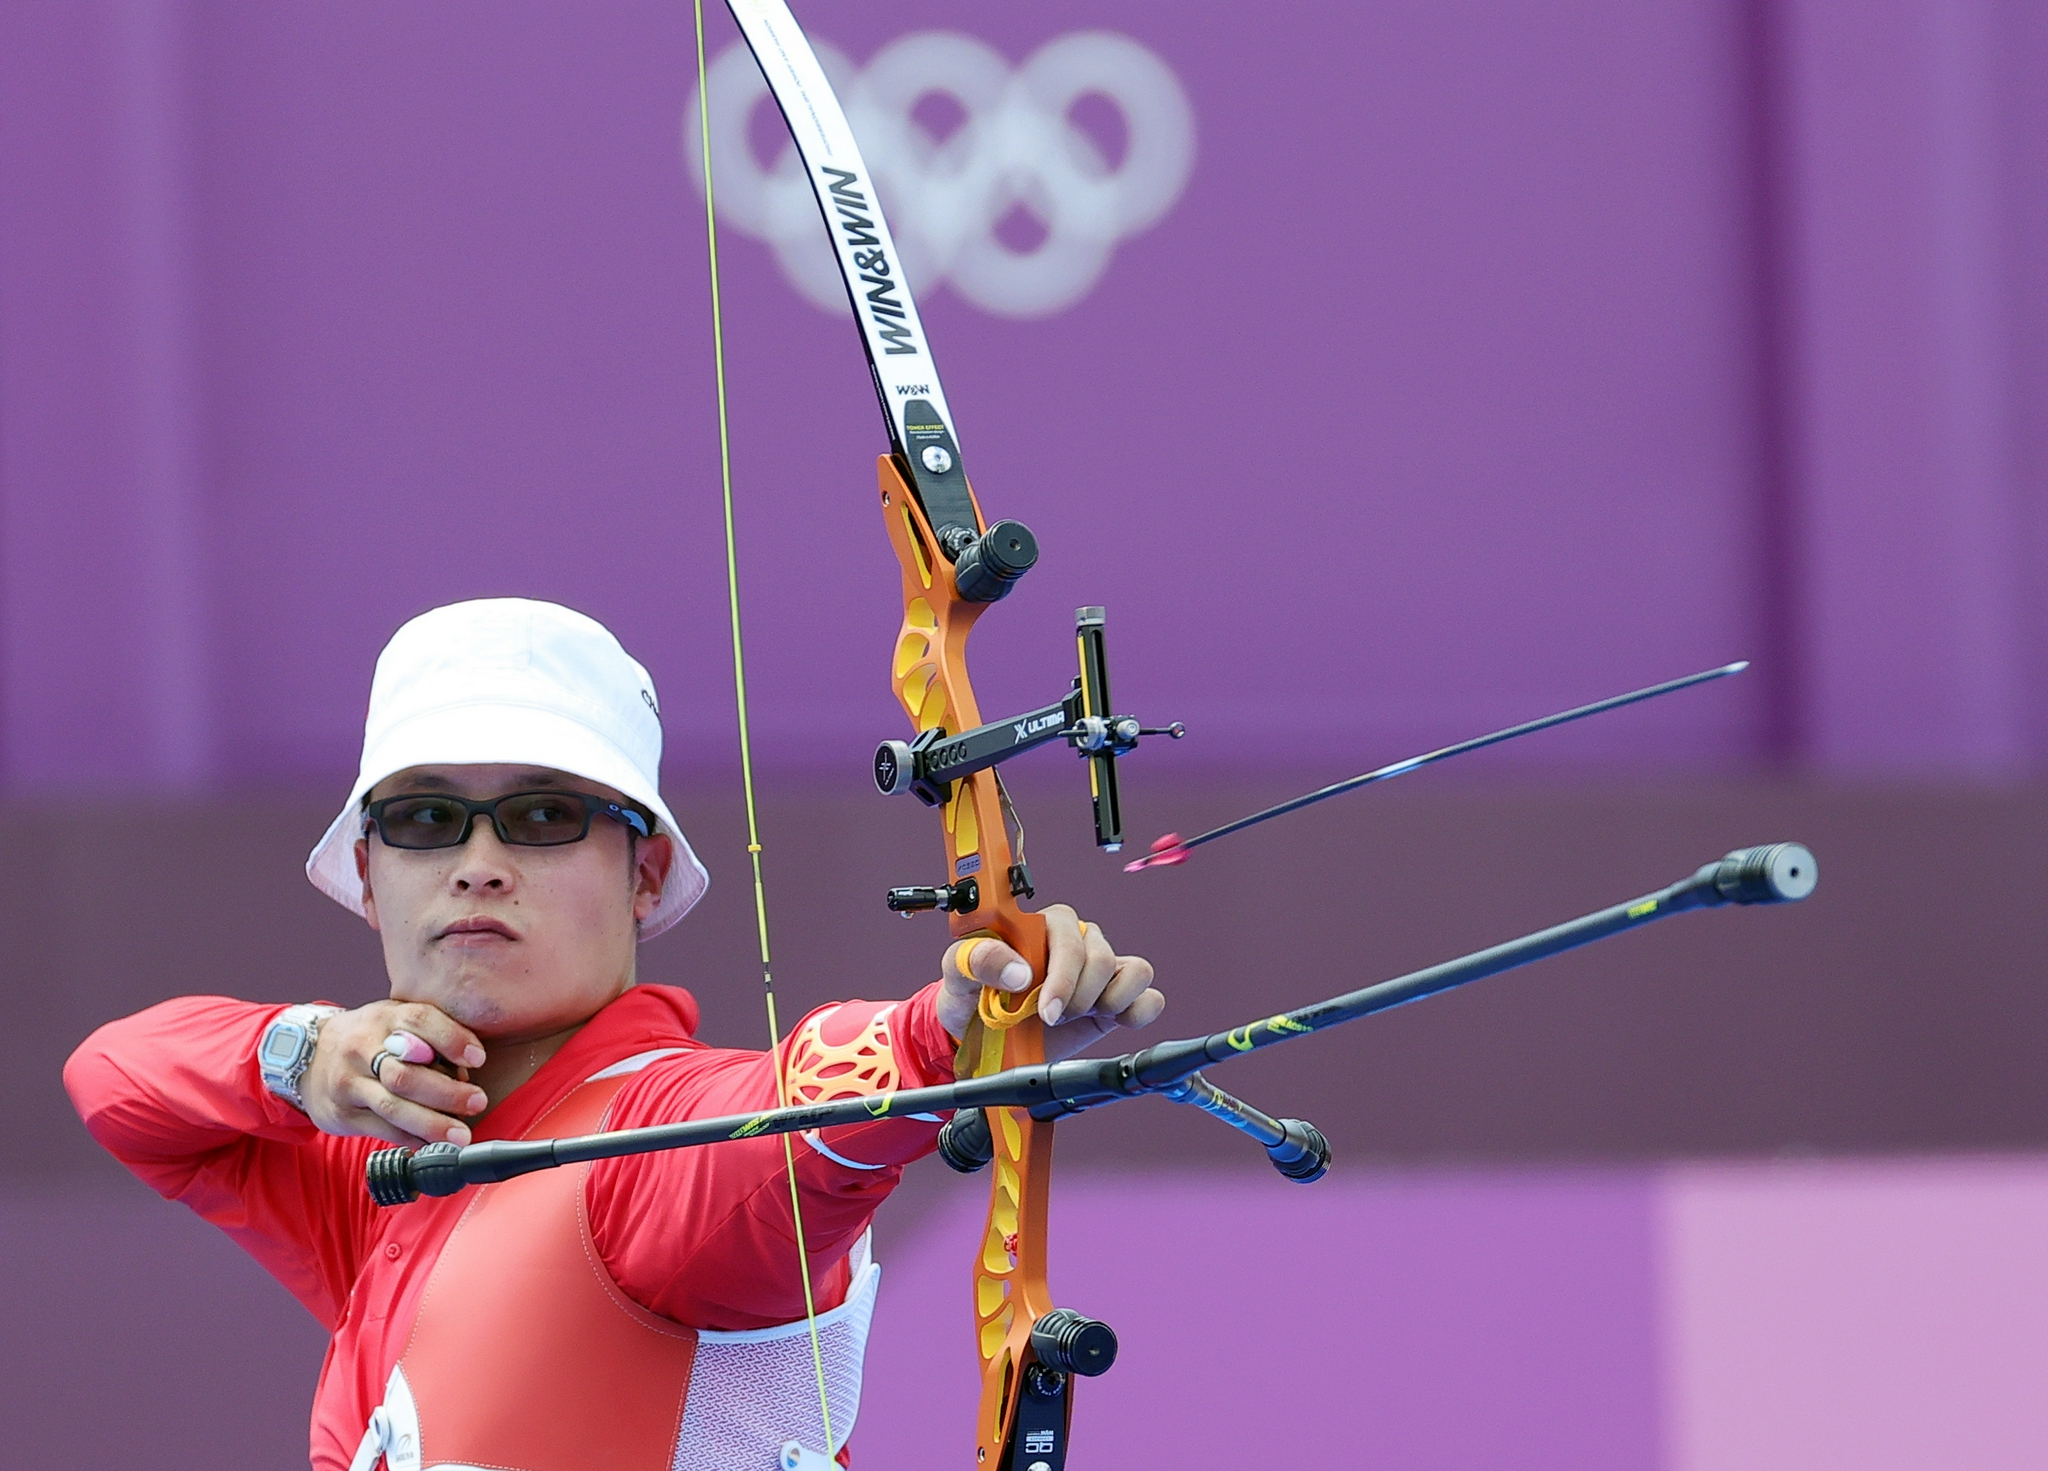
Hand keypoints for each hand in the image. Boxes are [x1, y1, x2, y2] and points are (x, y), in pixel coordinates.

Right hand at [300, 1001, 488, 1146]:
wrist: (307, 1055)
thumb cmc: (371, 1037)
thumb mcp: (395, 1021)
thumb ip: (429, 1037)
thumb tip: (467, 1072)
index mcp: (385, 1017)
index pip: (419, 1021)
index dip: (451, 1039)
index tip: (478, 1058)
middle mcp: (362, 1047)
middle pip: (406, 1073)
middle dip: (447, 1092)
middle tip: (477, 1102)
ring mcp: (348, 1082)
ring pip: (393, 1106)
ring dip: (432, 1124)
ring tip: (461, 1135)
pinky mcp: (342, 1113)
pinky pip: (382, 1129)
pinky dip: (412, 1138)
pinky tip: (433, 1143)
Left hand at [938, 905, 1164, 1063]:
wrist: (978, 1037)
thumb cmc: (970, 996)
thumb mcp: (958, 974)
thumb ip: (979, 960)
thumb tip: (1020, 971)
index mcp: (1039, 926)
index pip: (1068, 931)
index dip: (1062, 972)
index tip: (1044, 1008)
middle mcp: (1074, 943)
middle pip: (1100, 956)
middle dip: (1077, 995)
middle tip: (1051, 1017)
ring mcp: (1098, 972)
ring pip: (1134, 970)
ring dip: (1107, 1001)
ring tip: (1076, 1017)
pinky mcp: (1115, 1000)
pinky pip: (1149, 995)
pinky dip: (1138, 1010)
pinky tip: (1112, 1020)